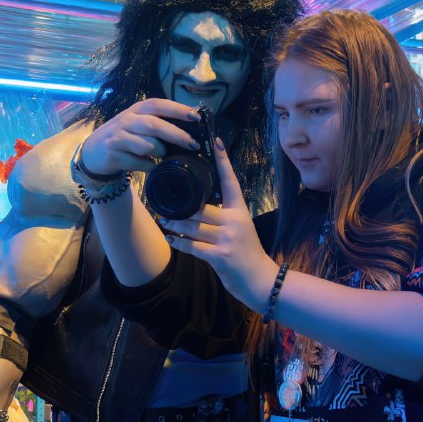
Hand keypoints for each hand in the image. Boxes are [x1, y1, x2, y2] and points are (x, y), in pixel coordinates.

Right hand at [80, 99, 203, 175]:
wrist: (94, 153)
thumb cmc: (123, 136)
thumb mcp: (138, 123)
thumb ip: (158, 121)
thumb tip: (191, 121)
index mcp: (136, 110)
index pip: (158, 104)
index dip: (177, 109)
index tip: (196, 117)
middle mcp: (126, 120)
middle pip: (154, 125)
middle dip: (177, 135)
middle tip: (193, 144)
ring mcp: (118, 137)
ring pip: (147, 145)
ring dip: (160, 152)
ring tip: (161, 155)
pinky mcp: (113, 155)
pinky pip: (139, 163)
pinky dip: (148, 166)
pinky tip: (149, 165)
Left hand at [158, 138, 278, 311]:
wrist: (259, 279)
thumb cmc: (247, 252)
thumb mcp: (241, 228)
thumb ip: (223, 217)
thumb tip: (196, 206)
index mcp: (240, 211)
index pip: (230, 182)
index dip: (223, 162)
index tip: (217, 142)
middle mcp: (234, 222)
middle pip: (200, 209)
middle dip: (180, 209)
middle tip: (163, 205)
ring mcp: (227, 239)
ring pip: (192, 226)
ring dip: (175, 224)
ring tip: (164, 219)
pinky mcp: (219, 256)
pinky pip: (192, 246)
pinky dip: (179, 243)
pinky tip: (170, 239)